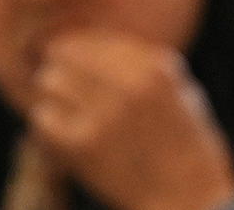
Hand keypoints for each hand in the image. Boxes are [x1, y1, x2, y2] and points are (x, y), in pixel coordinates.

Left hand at [25, 32, 233, 209]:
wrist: (190, 200)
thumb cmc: (185, 145)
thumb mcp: (179, 89)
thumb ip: (139, 61)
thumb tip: (83, 40)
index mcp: (155, 69)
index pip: (90, 41)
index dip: (75, 51)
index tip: (69, 60)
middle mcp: (129, 87)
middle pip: (61, 54)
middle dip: (61, 69)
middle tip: (62, 83)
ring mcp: (105, 116)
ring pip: (48, 81)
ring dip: (54, 94)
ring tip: (68, 108)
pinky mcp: (83, 146)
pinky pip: (43, 117)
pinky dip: (50, 123)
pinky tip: (66, 132)